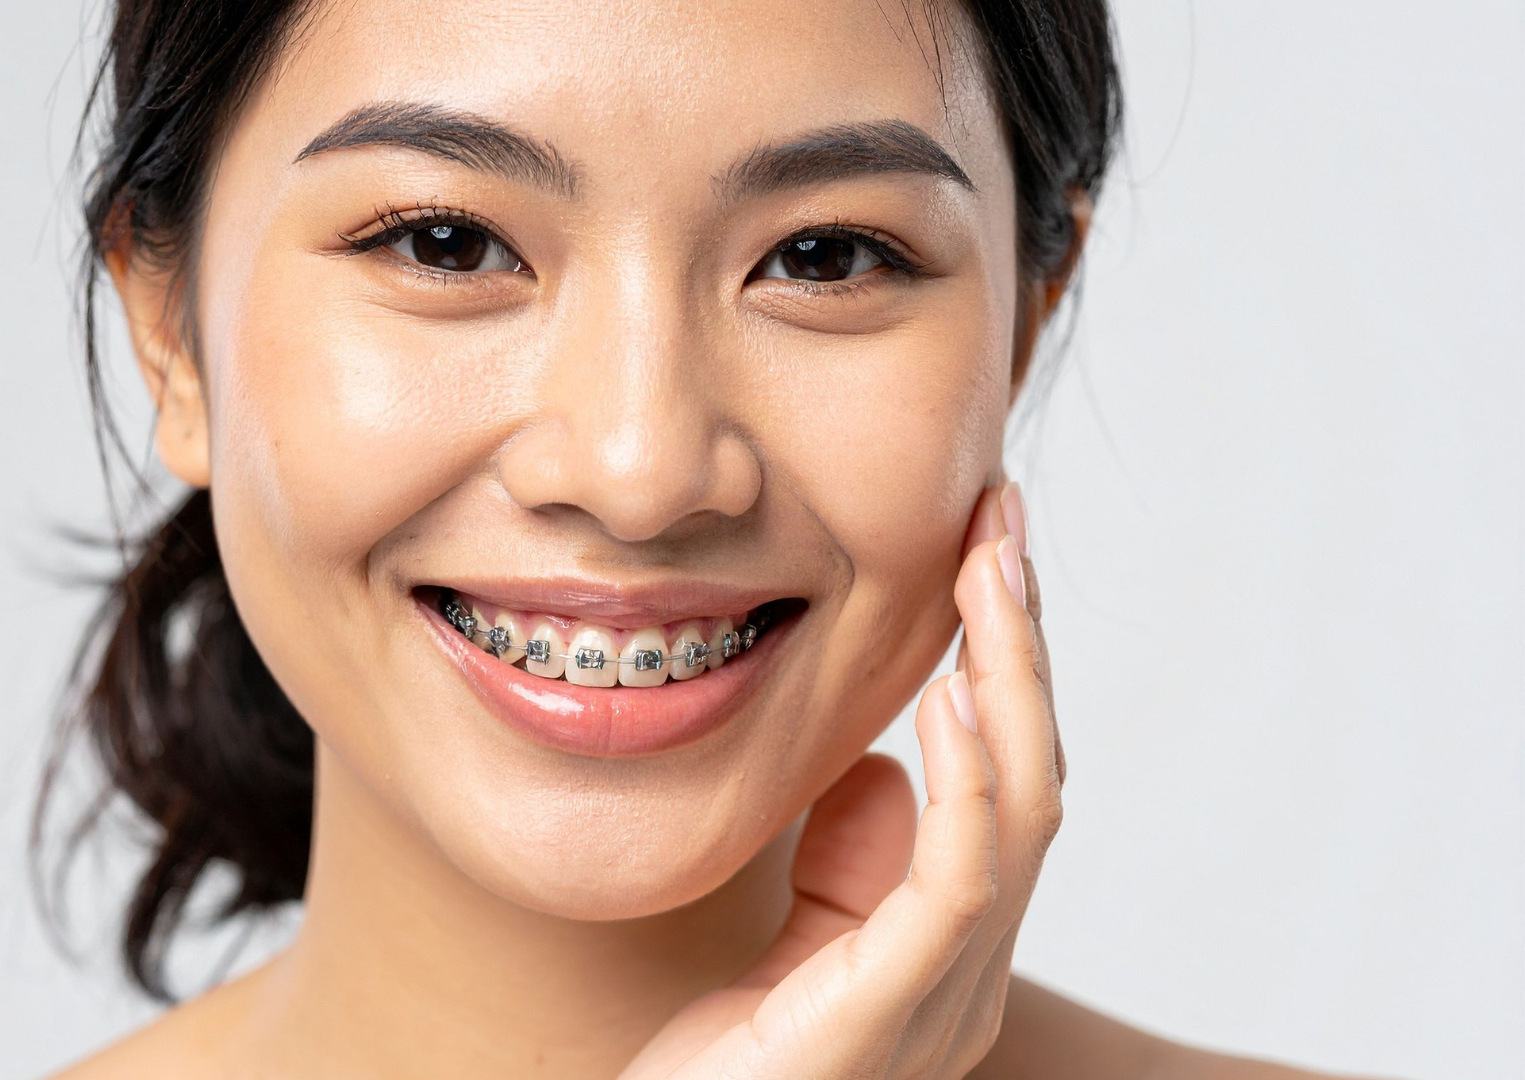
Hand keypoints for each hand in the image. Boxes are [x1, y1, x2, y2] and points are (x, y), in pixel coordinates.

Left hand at [620, 481, 1061, 1079]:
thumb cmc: (720, 1071)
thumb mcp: (794, 944)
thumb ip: (851, 865)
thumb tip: (889, 765)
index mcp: (950, 948)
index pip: (1002, 782)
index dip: (1002, 666)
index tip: (981, 553)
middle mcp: (969, 970)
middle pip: (1030, 776)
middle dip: (1020, 643)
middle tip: (1002, 523)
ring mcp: (943, 999)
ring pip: (1019, 809)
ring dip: (1009, 679)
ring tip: (989, 574)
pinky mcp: (891, 1015)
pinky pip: (959, 878)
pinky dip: (969, 779)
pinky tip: (950, 695)